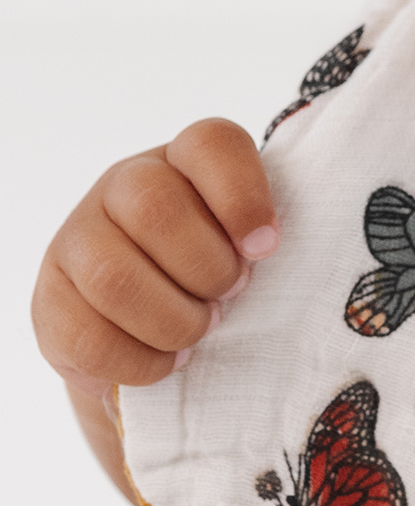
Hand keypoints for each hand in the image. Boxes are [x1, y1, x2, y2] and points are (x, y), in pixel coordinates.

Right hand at [32, 119, 277, 399]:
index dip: (243, 196)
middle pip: (154, 207)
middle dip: (207, 269)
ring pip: (115, 277)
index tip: (266, 249)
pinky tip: (168, 361)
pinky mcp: (51, 300)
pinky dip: (142, 362)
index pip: (211, 142)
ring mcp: (78, 239)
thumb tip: (272, 253)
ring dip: (176, 320)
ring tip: (201, 332)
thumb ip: (266, 239)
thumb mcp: (251, 250)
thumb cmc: (222, 282)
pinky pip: (89, 336)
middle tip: (230, 297)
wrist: (153, 337)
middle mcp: (124, 185)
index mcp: (186, 162)